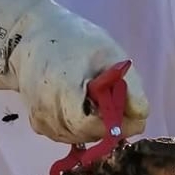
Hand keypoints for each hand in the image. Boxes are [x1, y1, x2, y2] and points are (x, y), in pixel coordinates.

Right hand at [0, 0, 148, 142]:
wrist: (33, 36)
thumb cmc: (74, 39)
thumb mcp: (110, 54)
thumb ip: (130, 87)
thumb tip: (141, 118)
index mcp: (61, 87)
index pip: (89, 124)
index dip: (114, 124)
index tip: (131, 113)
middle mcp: (45, 107)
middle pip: (85, 134)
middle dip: (107, 124)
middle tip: (117, 103)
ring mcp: (38, 117)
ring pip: (76, 138)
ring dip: (94, 126)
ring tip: (99, 101)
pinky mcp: (36, 123)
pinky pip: (65, 135)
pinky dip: (79, 127)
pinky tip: (83, 106)